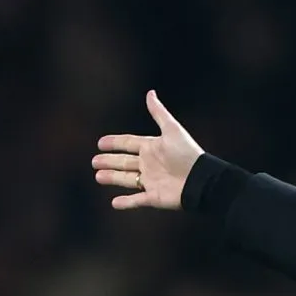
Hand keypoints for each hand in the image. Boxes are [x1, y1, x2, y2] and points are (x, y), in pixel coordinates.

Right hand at [93, 90, 203, 209]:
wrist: (201, 179)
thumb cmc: (187, 154)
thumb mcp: (172, 130)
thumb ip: (159, 113)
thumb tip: (150, 92)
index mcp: (152, 148)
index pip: (129, 143)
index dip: (115, 143)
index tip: (100, 143)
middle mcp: (150, 164)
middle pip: (125, 162)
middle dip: (110, 162)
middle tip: (94, 161)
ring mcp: (152, 181)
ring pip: (127, 180)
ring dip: (113, 178)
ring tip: (98, 176)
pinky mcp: (154, 197)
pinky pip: (137, 200)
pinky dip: (126, 203)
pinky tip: (114, 203)